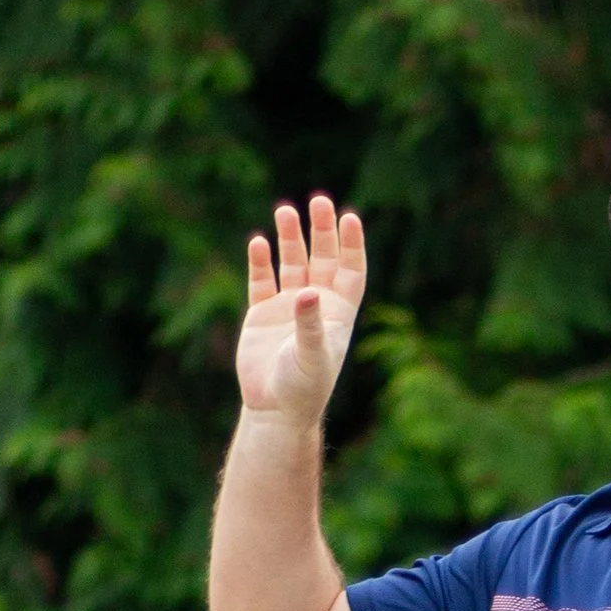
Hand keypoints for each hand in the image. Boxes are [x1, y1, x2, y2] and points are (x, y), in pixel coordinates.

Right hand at [238, 196, 366, 427]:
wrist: (274, 410)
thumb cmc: (303, 388)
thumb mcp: (312, 356)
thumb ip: (309, 324)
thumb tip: (307, 291)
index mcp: (338, 312)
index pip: (351, 270)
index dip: (352, 244)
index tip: (349, 217)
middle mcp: (316, 304)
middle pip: (323, 258)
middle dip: (322, 230)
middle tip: (319, 201)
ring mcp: (288, 307)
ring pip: (292, 263)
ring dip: (290, 238)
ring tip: (285, 210)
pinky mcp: (261, 314)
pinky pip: (262, 280)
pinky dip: (260, 261)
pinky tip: (258, 242)